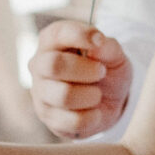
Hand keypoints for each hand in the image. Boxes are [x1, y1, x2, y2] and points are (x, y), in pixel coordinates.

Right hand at [27, 21, 131, 138]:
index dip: (80, 35)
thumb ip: (109, 48)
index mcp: (52, 41)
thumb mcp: (115, 55)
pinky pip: (72, 120)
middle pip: (54, 65)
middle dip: (85, 70)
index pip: (58, 34)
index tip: (100, 40)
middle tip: (101, 72)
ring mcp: (40, 92)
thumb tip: (97, 45)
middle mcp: (39, 65)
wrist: (109, 101)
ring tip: (97, 94)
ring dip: (91, 95)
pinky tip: (95, 111)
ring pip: (63, 96)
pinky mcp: (47, 117)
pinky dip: (92, 117)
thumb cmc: (106, 70)